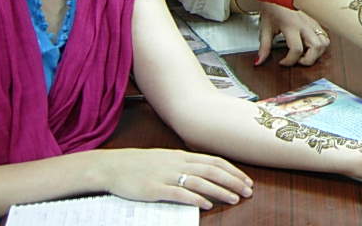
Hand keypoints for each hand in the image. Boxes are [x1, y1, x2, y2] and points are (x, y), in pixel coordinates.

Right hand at [93, 148, 252, 210]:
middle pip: (212, 171)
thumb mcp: (168, 159)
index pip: (215, 161)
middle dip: (233, 181)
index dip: (233, 171)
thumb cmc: (142, 164)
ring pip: (200, 182)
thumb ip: (187, 164)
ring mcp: (167, 176)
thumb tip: (207, 172)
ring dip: (220, 190)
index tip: (247, 180)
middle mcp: (178, 163)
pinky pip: (179, 194)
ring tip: (235, 198)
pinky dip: (195, 199)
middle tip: (248, 191)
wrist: (113, 166)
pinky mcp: (155, 189)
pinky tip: (207, 204)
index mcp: (183, 156)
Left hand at [256, 2, 330, 65]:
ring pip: (324, 42)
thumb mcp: (265, 28)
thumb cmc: (272, 7)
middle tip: (297, 60)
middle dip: (308, 60)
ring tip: (305, 54)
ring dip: (317, 53)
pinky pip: (325, 36)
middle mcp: (305, 25)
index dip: (289, 61)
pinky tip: (309, 45)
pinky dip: (320, 45)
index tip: (282, 62)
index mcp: (291, 26)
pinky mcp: (316, 21)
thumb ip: (264, 47)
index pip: (296, 49)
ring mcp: (312, 22)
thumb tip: (259, 61)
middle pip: (316, 48)